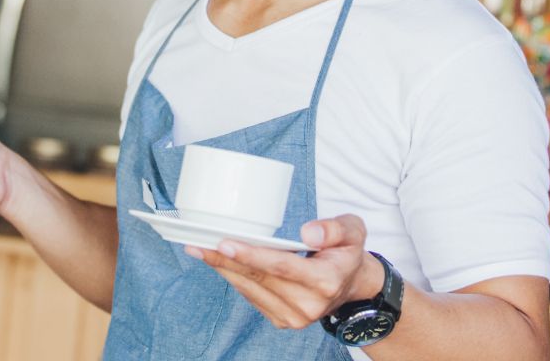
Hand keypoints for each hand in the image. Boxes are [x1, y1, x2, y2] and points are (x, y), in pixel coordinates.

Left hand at [186, 214, 384, 329]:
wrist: (352, 286)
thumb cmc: (347, 252)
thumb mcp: (353, 231)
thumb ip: (334, 228)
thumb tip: (308, 232)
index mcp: (325, 281)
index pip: (281, 266)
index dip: (251, 255)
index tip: (224, 243)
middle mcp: (308, 304)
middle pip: (258, 278)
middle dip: (225, 260)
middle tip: (196, 242)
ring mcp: (294, 317)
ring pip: (250, 289)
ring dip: (223, 269)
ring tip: (199, 249)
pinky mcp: (282, 321)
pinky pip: (252, 297)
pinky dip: (235, 279)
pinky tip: (221, 263)